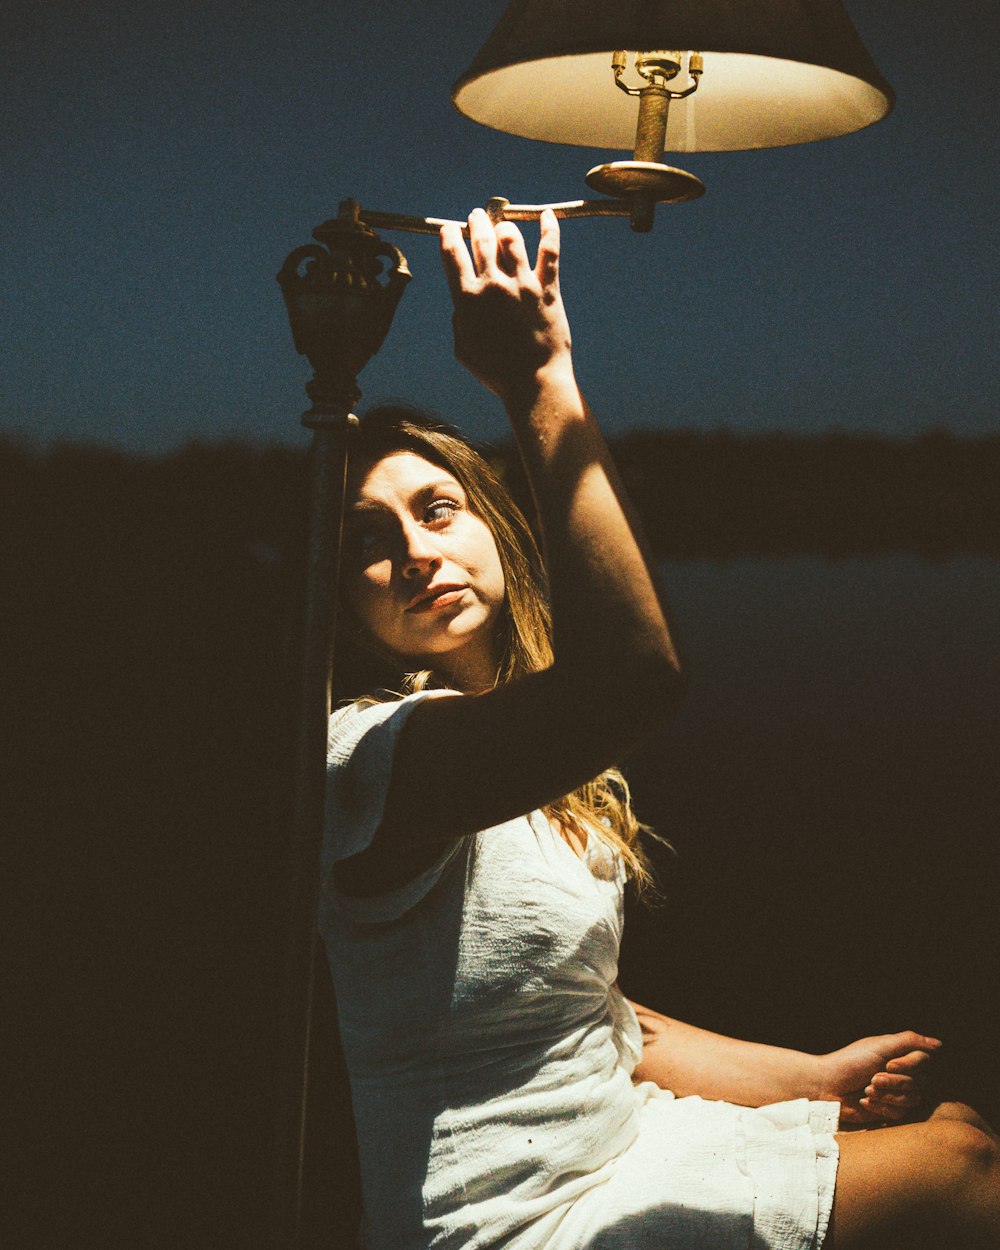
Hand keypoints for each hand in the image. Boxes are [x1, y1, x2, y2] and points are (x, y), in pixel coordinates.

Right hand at [439, 207, 573, 406]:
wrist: (533, 382)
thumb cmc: (497, 372)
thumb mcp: (463, 349)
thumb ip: (460, 319)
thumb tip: (463, 301)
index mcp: (468, 299)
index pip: (452, 254)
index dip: (449, 236)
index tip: (450, 230)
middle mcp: (493, 285)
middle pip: (481, 239)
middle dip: (476, 223)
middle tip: (476, 217)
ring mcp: (522, 285)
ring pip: (511, 238)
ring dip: (504, 227)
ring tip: (502, 227)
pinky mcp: (547, 289)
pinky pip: (549, 250)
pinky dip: (549, 229)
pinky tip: (546, 216)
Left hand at [816, 1031, 941, 1126]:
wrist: (828, 1086)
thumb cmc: (851, 1061)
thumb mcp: (879, 1045)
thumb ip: (909, 1041)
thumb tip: (940, 1044)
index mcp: (900, 1055)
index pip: (923, 1061)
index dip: (909, 1065)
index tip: (888, 1064)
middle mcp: (902, 1074)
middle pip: (919, 1082)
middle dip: (894, 1082)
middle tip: (873, 1079)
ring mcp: (897, 1093)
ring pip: (912, 1099)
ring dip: (887, 1095)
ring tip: (867, 1090)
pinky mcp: (890, 1112)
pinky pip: (899, 1114)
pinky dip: (881, 1107)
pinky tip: (864, 1101)